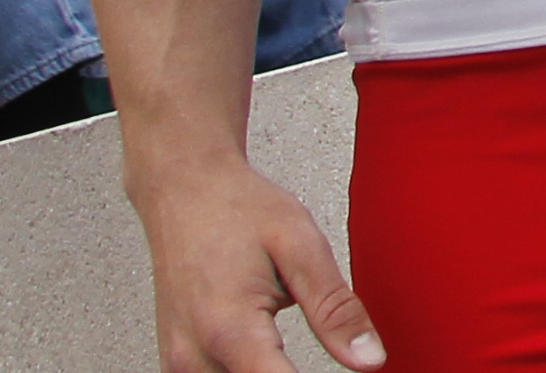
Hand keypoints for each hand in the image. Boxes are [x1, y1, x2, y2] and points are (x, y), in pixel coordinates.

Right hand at [131, 153, 384, 371]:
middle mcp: (193, 356)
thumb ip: (335, 309)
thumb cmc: (238, 209)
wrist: (184, 191)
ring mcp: (178, 363)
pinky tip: (266, 356)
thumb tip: (370, 359)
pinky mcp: (176, 363)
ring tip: (288, 343)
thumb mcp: (302, 246)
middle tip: (328, 339)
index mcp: (228, 330)